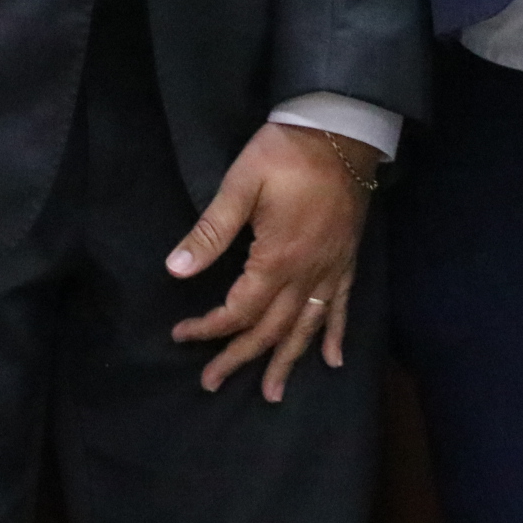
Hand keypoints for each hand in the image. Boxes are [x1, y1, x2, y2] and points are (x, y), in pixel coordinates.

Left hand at [167, 123, 377, 402]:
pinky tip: (332, 360)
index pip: (239, 309)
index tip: (181, 335)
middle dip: (241, 357)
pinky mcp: (346, 259)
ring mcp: (331, 269)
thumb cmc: (285, 153)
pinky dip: (335, 334)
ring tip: (271, 393)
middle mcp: (307, 273)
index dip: (209, 327)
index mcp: (277, 258)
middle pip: (272, 328)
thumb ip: (210, 231)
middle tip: (212, 382)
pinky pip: (341, 306)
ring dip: (287, 361)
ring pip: (307, 327)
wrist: (341, 130)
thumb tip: (175, 269)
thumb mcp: (240, 185)